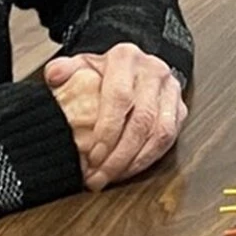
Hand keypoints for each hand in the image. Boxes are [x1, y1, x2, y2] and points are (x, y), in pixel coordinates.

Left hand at [46, 43, 186, 190]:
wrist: (133, 67)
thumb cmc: (104, 72)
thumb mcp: (81, 65)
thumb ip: (64, 69)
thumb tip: (55, 76)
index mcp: (126, 57)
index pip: (120, 97)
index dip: (107, 131)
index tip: (92, 156)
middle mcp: (153, 71)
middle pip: (142, 120)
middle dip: (119, 155)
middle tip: (99, 176)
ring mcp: (170, 90)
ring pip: (160, 133)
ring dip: (135, 161)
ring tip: (112, 177)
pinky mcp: (181, 108)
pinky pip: (170, 139)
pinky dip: (149, 159)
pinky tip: (129, 170)